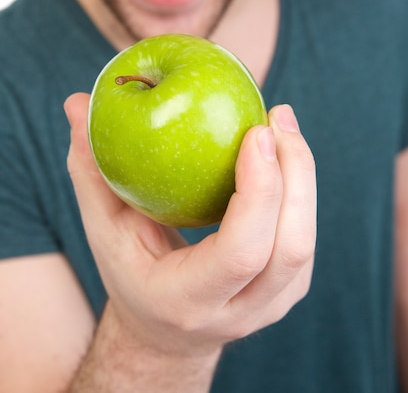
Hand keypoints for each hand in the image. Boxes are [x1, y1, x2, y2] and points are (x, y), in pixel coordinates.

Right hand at [65, 93, 315, 357]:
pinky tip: (282, 150)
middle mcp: (238, 313)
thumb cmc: (129, 271)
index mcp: (188, 300)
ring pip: (305, 241)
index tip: (256, 132)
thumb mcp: (103, 228)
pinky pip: (304, 235)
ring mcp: (270, 306)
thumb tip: (76, 103)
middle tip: (276, 114)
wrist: (164, 331)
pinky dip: (300, 187)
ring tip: (282, 123)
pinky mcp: (289, 290)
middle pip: (289, 247)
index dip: (260, 192)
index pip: (240, 253)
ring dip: (303, 175)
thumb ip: (91, 169)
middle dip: (294, 172)